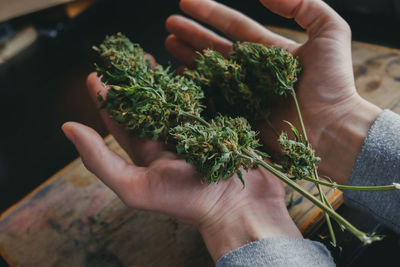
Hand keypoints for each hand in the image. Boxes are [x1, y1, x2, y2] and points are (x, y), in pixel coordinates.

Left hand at [62, 72, 300, 260]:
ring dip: (165, 79)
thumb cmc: (189, 201)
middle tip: (128, 59)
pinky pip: (205, 99)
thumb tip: (67, 127)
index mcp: (148, 153)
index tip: (95, 75)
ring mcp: (196, 131)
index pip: (122, 121)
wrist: (240, 207)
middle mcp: (170, 140)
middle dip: (137, 82)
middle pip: (148, 104)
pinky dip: (197, 84)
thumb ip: (100, 159)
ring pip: (176, 98)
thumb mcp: (136, 186)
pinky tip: (192, 68)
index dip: (107, 99)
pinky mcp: (219, 125)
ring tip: (156, 57)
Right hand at [165, 0, 381, 183]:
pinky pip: (212, 98)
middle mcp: (252, 71)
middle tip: (170, 24)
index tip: (186, 1)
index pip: (234, 26)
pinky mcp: (239, 115)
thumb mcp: (330, 32)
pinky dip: (194, 87)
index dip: (210, 13)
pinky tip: (179, 76)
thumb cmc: (334, 83)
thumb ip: (303, 5)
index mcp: (268, 50)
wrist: (333, 128)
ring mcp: (244, 94)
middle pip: (216, 47)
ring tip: (167, 43)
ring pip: (210, 71)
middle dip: (192, 34)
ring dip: (188, 56)